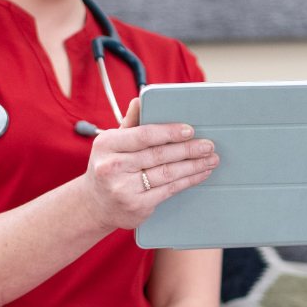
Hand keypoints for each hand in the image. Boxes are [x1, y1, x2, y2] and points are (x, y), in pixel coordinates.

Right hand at [82, 98, 218, 229]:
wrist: (95, 204)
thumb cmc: (110, 166)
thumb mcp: (113, 143)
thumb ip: (130, 123)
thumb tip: (140, 100)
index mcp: (107, 144)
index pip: (143, 135)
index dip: (169, 132)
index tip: (190, 130)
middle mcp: (112, 167)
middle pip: (159, 155)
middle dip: (188, 150)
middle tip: (208, 145)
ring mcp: (123, 189)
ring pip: (167, 173)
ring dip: (193, 166)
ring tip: (210, 159)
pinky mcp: (136, 206)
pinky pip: (168, 190)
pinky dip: (187, 181)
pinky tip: (199, 174)